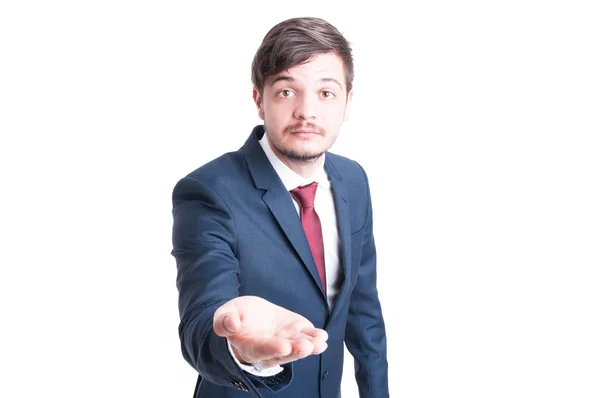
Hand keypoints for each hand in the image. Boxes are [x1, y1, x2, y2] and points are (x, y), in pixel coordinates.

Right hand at [213, 296, 327, 367]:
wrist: (250, 316)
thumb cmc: (236, 317)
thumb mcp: (225, 314)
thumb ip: (224, 321)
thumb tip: (231, 325)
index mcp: (249, 347)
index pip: (261, 350)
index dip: (271, 348)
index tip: (283, 346)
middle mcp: (269, 350)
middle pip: (283, 353)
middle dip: (295, 350)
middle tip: (306, 347)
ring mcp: (285, 343)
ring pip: (297, 348)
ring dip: (310, 346)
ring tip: (320, 342)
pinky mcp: (296, 334)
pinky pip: (307, 338)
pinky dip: (315, 338)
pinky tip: (322, 337)